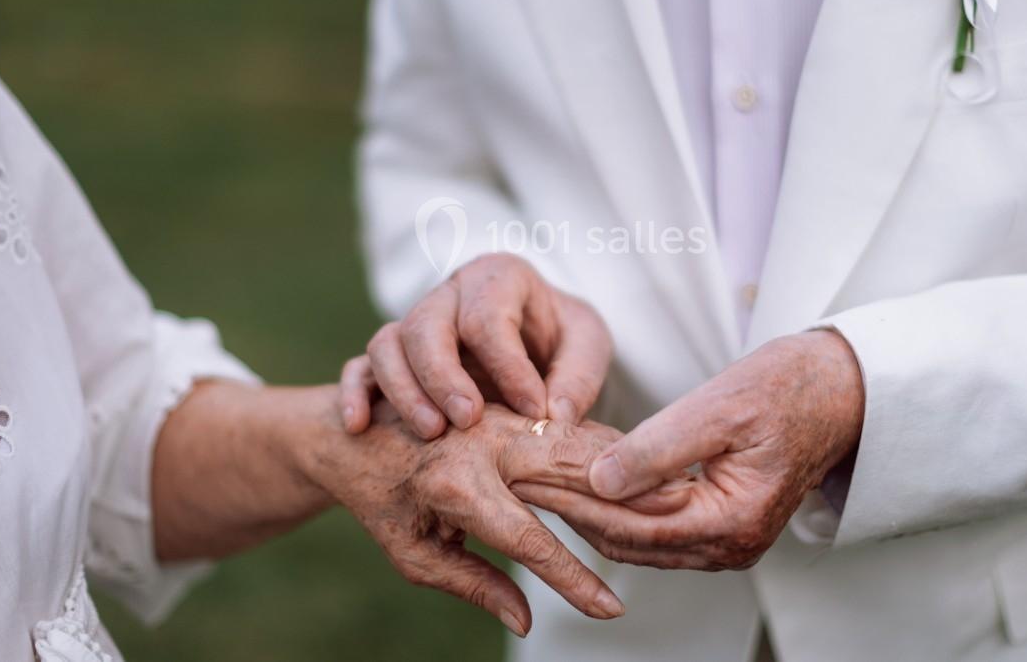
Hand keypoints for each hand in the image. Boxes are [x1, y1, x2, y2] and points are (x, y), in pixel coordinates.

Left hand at [302, 390, 688, 633]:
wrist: (354, 432)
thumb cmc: (381, 502)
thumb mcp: (414, 556)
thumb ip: (472, 584)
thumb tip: (526, 620)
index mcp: (455, 487)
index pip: (529, 542)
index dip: (573, 580)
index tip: (609, 609)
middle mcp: (484, 444)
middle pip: (572, 477)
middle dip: (625, 508)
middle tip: (672, 532)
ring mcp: (501, 418)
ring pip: (576, 445)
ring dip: (625, 472)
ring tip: (671, 500)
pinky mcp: (512, 406)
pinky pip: (568, 428)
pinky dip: (607, 449)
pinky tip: (640, 467)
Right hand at [341, 253, 611, 437]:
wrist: (536, 349)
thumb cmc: (562, 341)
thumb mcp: (587, 346)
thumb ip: (579, 377)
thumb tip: (551, 417)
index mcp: (498, 278)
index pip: (488, 316)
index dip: (507, 365)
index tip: (533, 410)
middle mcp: (449, 295)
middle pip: (426, 325)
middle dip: (443, 377)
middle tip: (468, 421)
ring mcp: (414, 324)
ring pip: (388, 344)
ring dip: (404, 390)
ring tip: (431, 433)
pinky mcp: (392, 357)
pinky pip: (359, 367)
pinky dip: (354, 393)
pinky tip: (359, 426)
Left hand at [511, 331, 863, 569]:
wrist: (838, 388)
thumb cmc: (788, 388)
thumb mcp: (717, 408)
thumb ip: (656, 448)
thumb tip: (598, 481)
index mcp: (734, 521)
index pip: (633, 527)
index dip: (575, 503)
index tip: (529, 476)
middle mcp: (732, 545)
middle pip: (631, 542)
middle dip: (574, 511)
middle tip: (521, 479)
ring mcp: (728, 540)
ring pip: (640, 540)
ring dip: (593, 511)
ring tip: (542, 479)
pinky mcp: (722, 523)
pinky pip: (658, 527)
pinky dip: (621, 507)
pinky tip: (588, 480)